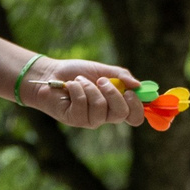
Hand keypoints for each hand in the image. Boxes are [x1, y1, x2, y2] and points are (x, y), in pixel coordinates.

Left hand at [25, 60, 147, 129]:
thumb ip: (121, 76)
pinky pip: (82, 104)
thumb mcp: (102, 70)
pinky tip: (70, 86)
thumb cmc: (77, 72)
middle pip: (121, 114)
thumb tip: (138, 85)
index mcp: (115, 105)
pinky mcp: (75, 119)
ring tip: (79, 80)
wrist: (51, 74)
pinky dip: (76, 89)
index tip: (130, 92)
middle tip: (101, 80)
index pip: (134, 117)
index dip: (137, 107)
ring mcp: (90, 120)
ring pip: (100, 107)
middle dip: (112, 93)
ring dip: (89, 87)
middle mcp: (105, 116)